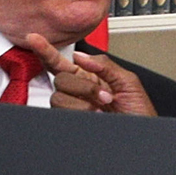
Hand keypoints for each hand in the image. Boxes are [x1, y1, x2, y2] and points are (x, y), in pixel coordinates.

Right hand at [25, 34, 156, 116]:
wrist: (142, 136)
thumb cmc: (139, 113)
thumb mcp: (128, 82)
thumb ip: (105, 65)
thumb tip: (79, 57)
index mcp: (90, 78)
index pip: (62, 63)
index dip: (46, 50)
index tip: (33, 38)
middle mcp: (78, 92)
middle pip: (60, 79)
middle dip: (83, 86)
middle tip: (105, 97)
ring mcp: (73, 108)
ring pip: (58, 97)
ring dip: (83, 101)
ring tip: (101, 109)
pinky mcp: (71, 121)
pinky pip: (60, 112)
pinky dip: (80, 111)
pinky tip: (95, 115)